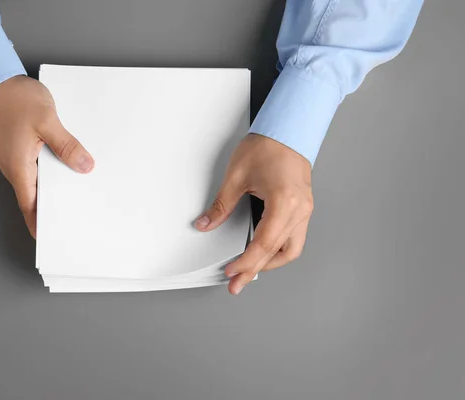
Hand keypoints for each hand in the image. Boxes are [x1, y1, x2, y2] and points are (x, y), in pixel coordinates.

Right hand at [0, 75, 94, 237]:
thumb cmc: (16, 100)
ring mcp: (17, 158)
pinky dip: (53, 172)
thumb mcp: (47, 122)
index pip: (30, 206)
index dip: (41, 224)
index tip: (52, 238)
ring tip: (79, 196)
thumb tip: (84, 166)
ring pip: (38, 182)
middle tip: (75, 219)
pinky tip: (69, 167)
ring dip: (55, 189)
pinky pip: (38, 167)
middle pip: (36, 197)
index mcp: (19, 168)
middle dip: (54, 209)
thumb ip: (66, 146)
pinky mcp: (21, 148)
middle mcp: (15, 167)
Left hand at [195, 134, 313, 294]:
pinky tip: (264, 252)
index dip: (245, 261)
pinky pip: (294, 237)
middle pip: (278, 252)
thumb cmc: (267, 146)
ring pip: (291, 250)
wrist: (287, 129)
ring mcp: (305, 210)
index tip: (231, 271)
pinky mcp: (303, 207)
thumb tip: (206, 223)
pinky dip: (278, 249)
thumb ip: (221, 205)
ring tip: (250, 271)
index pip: (263, 244)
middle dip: (255, 270)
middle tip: (238, 283)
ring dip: (270, 263)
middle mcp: (299, 210)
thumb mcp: (237, 176)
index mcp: (283, 203)